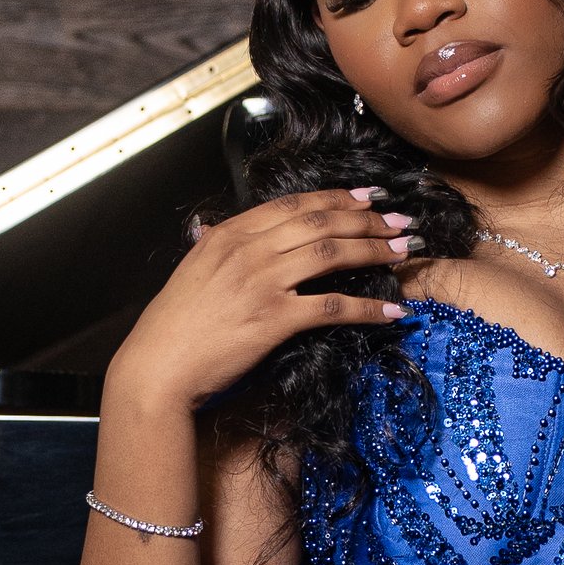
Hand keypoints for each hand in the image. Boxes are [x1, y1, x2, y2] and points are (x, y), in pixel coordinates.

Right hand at [105, 189, 421, 411]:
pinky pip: (331, 306)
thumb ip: (210, 246)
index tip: (368, 197)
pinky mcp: (274, 319)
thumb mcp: (190, 271)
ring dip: (375, 250)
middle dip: (368, 219)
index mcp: (229, 233)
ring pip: (332, 254)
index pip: (293, 204)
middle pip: (320, 222)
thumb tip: (212, 230)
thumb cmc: (173, 326)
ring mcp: (262, 282)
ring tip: (405, 251)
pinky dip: (366, 307)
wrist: (158, 367)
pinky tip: (391, 310)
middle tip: (401, 221)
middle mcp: (248, 250)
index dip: (336, 197)